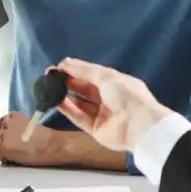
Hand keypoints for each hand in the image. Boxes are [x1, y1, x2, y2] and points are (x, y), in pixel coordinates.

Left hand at [0, 112, 65, 166]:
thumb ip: (16, 126)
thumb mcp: (28, 124)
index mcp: (12, 116)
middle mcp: (5, 123)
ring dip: (8, 152)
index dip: (5, 135)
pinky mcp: (4, 148)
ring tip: (22, 152)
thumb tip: (11, 135)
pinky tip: (21, 157)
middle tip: (20, 147)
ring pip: (0, 147)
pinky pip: (2, 157)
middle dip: (6, 143)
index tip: (12, 140)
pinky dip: (9, 160)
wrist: (52, 145)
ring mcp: (3, 136)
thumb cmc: (45, 137)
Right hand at [55, 58, 174, 151]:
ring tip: (51, 88)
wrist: (139, 125)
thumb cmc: (126, 95)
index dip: (75, 70)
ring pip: (80, 103)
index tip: (58, 67)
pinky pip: (79, 117)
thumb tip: (64, 62)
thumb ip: (83, 70)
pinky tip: (57, 101)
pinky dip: (68, 109)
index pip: (92, 74)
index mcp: (115, 83)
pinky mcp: (95, 129)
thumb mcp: (105, 76)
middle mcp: (108, 98)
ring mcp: (102, 114)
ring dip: (66, 95)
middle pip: (84, 89)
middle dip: (68, 82)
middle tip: (51, 77)